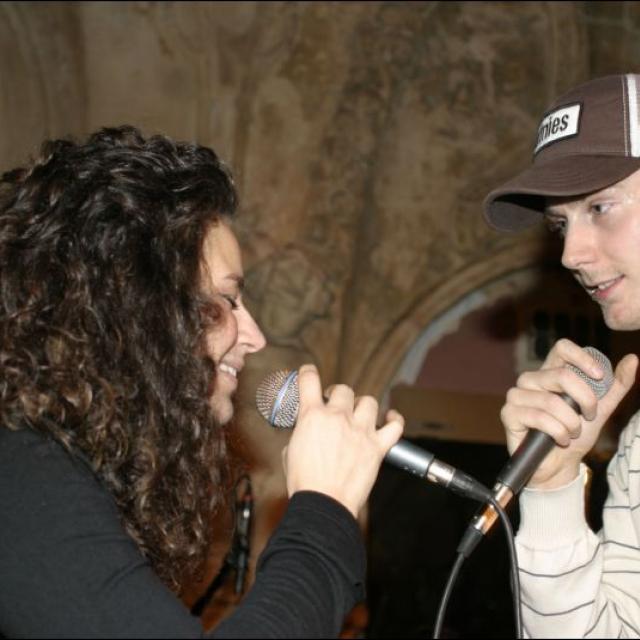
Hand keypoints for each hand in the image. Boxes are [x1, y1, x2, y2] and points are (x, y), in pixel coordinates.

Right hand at [282, 364, 403, 517]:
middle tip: (335, 405)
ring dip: (362, 405)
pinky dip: (394, 419)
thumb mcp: (290, 452)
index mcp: (312, 416)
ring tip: (359, 413)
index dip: (308, 373)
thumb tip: (307, 434)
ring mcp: (360, 430)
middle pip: (343, 389)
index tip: (309, 373)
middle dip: (338, 395)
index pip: (309, 381)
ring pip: (368, 401)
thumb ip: (301, 435)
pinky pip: (395, 425)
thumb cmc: (305, 483)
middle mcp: (338, 418)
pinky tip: (390, 418)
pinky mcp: (377, 447)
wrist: (324, 504)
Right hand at [500, 339, 637, 489]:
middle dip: (585, 400)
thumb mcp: (601, 409)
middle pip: (561, 375)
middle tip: (589, 416)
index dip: (582, 358)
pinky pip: (539, 417)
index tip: (600, 377)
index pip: (562, 348)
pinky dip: (557, 432)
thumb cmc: (576, 434)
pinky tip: (560, 439)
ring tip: (572, 433)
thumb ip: (615, 386)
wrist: (561, 465)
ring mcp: (516, 395)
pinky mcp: (509, 413)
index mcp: (551, 372)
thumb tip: (632, 359)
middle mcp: (531, 379)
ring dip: (571, 423)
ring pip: (552, 401)